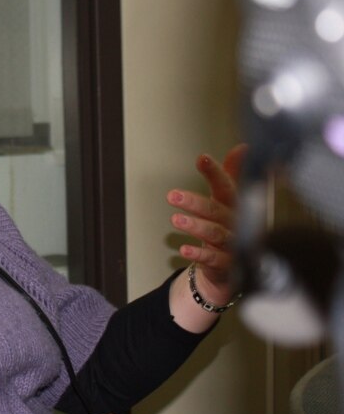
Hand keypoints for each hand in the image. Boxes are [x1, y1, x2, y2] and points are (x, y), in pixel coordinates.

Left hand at [167, 143, 246, 306]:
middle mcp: (235, 223)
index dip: (215, 172)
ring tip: (176, 220)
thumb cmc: (229, 227)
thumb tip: (242, 148)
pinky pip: (212, 260)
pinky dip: (197, 255)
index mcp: (234, 205)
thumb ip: (232, 174)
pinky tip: (183, 250)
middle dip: (194, 202)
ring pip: (215, 234)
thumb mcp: (229, 200)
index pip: (226, 185)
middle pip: (215, 210)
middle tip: (172, 196)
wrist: (235, 266)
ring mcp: (233, 245)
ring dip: (195, 226)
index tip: (202, 158)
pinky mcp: (227, 265)